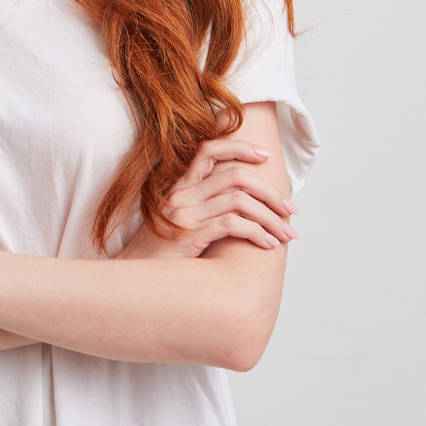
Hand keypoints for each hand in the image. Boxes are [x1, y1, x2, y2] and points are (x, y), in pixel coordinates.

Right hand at [114, 137, 299, 259]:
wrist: (134, 279)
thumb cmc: (162, 255)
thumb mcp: (180, 223)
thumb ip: (204, 208)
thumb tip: (242, 206)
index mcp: (180, 187)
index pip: (209, 149)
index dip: (240, 147)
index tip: (267, 156)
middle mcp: (181, 195)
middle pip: (236, 175)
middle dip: (270, 191)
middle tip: (291, 210)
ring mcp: (184, 214)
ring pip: (239, 199)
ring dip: (269, 216)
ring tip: (285, 234)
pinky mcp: (189, 236)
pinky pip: (232, 224)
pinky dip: (256, 232)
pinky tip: (267, 245)